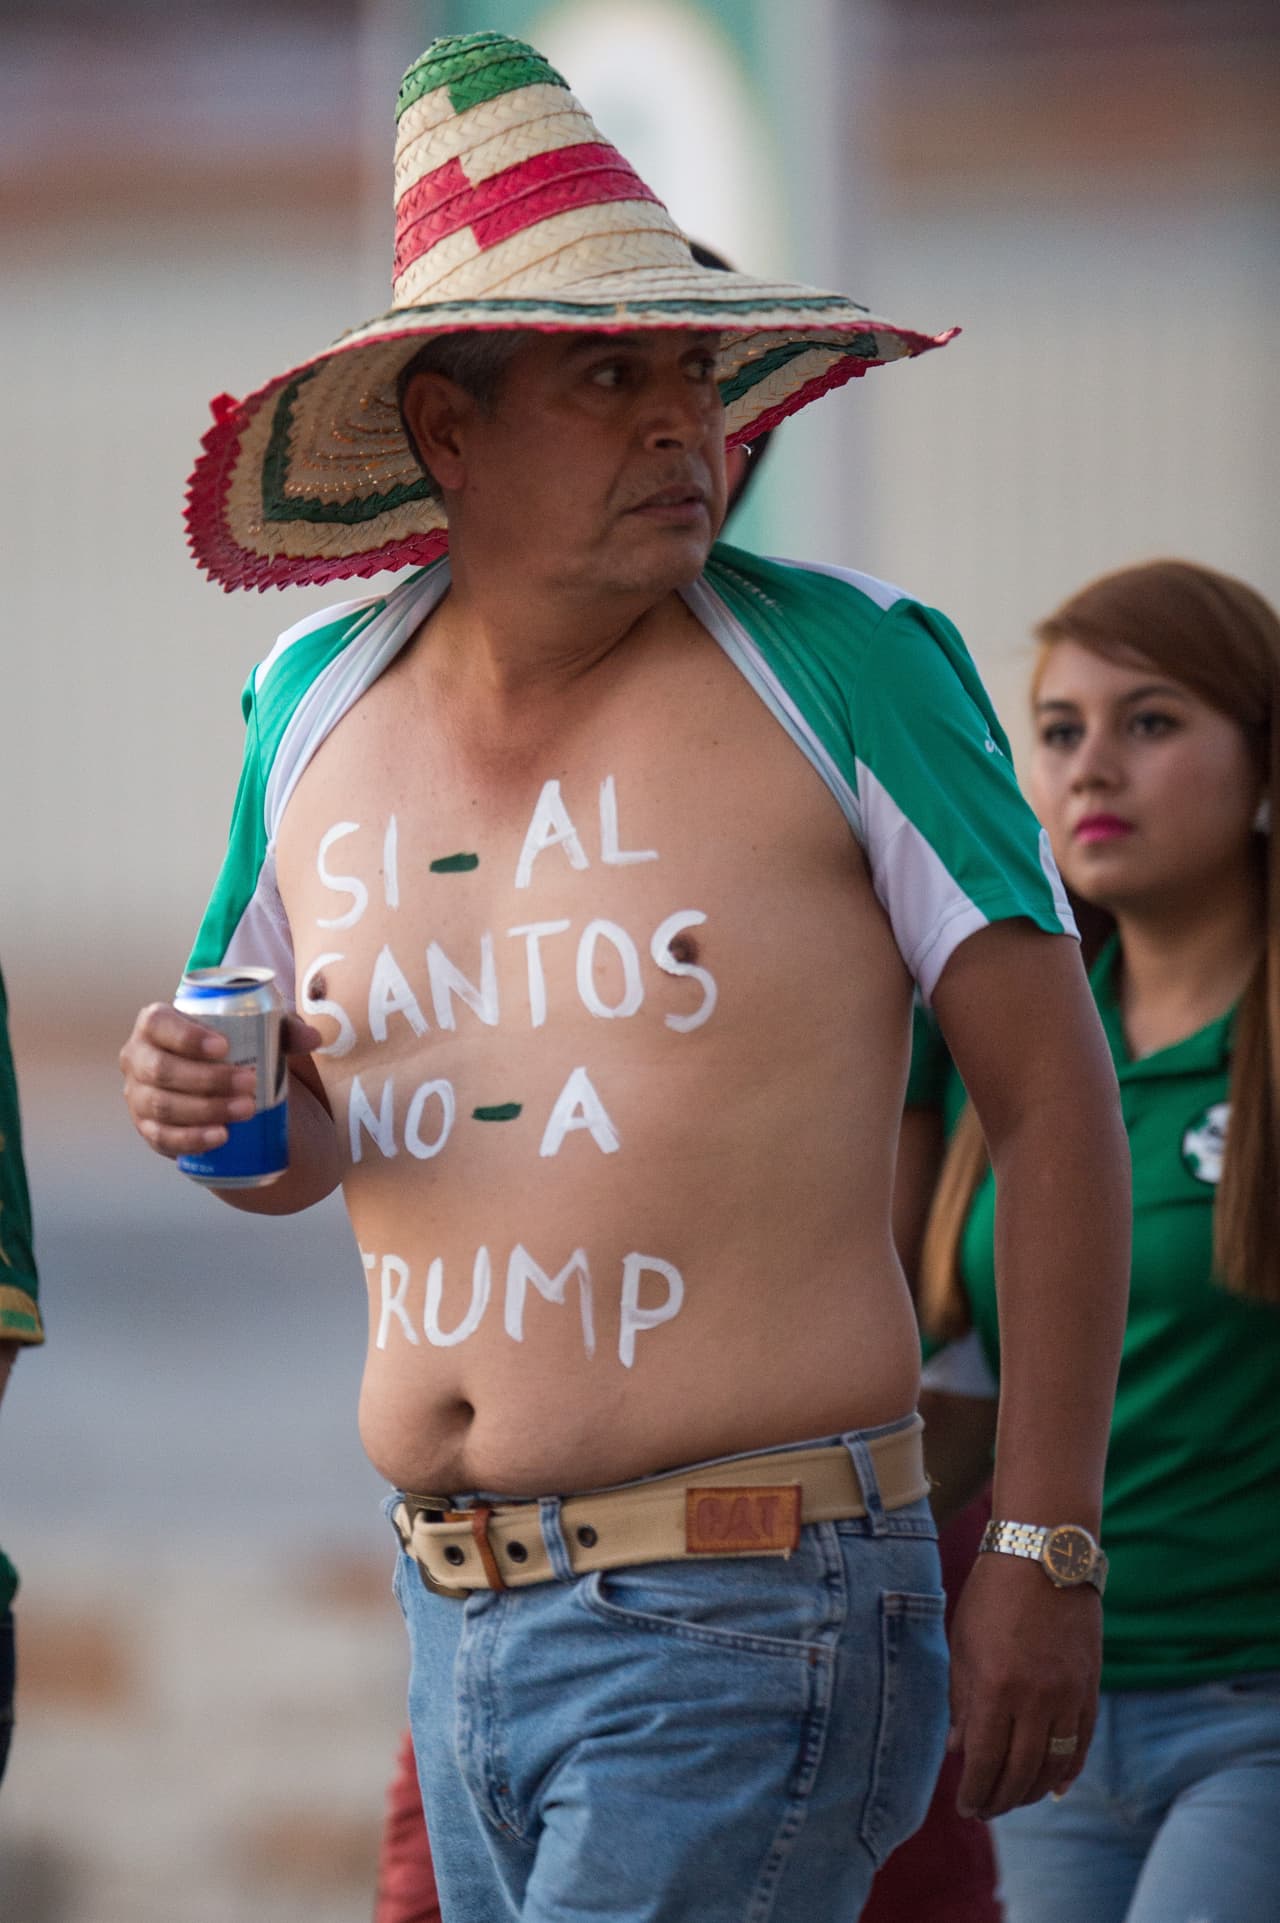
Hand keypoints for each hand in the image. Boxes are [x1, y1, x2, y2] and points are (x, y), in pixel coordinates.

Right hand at [119, 1002, 321, 1160]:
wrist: (215, 1086)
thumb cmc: (232, 1048)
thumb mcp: (256, 1032)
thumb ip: (284, 1030)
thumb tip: (313, 1039)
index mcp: (156, 1023)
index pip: (159, 1023)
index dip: (186, 1036)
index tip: (225, 1047)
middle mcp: (138, 1057)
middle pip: (161, 1069)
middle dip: (207, 1079)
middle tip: (249, 1083)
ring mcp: (138, 1096)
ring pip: (162, 1105)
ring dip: (205, 1110)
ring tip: (246, 1110)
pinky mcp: (148, 1128)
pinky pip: (163, 1137)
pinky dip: (191, 1139)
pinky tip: (220, 1137)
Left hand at [946, 1549, 1100, 1819]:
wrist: (1045, 1555)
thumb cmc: (992, 1595)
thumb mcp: (964, 1644)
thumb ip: (961, 1700)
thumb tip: (960, 1751)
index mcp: (995, 1687)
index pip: (984, 1761)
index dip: (974, 1792)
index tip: (966, 1807)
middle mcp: (1034, 1699)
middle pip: (1019, 1772)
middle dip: (1000, 1800)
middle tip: (986, 1810)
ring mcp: (1067, 1696)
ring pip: (1053, 1766)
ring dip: (1031, 1791)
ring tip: (1013, 1799)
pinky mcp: (1089, 1689)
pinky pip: (1081, 1745)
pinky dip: (1068, 1772)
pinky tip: (1053, 1788)